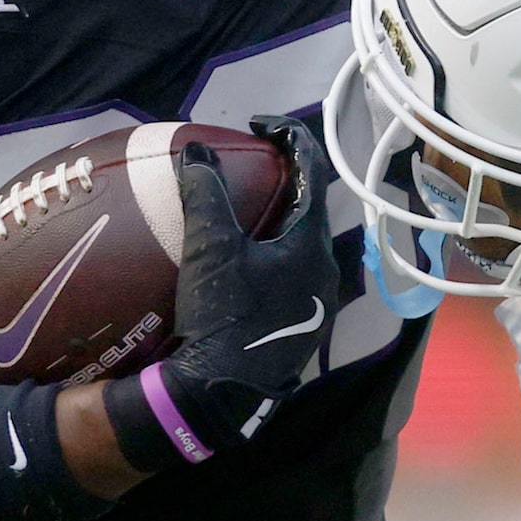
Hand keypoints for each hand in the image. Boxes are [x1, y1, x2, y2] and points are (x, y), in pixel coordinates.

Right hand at [156, 114, 339, 451]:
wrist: (221, 395)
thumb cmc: (223, 318)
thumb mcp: (209, 249)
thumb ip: (205, 193)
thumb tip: (195, 150)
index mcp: (313, 244)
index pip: (313, 171)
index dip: (289, 137)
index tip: (258, 125)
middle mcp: (325, 270)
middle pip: (311, 206)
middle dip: (285, 178)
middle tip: (251, 162)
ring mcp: (316, 301)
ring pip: (303, 241)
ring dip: (279, 216)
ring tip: (244, 203)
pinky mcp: (301, 324)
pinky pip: (292, 270)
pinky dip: (272, 249)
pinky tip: (242, 255)